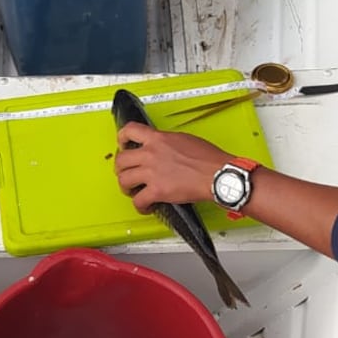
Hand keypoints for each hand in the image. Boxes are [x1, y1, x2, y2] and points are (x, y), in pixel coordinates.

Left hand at [114, 124, 230, 210]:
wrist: (217, 174)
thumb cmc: (208, 159)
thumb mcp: (184, 139)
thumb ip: (167, 142)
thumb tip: (162, 148)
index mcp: (158, 139)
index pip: (129, 131)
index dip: (121, 139)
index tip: (123, 145)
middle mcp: (151, 154)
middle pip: (121, 160)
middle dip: (121, 169)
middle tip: (126, 173)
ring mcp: (152, 173)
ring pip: (124, 180)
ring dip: (126, 188)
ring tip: (133, 191)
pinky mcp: (157, 191)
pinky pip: (138, 201)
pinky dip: (140, 206)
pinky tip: (146, 206)